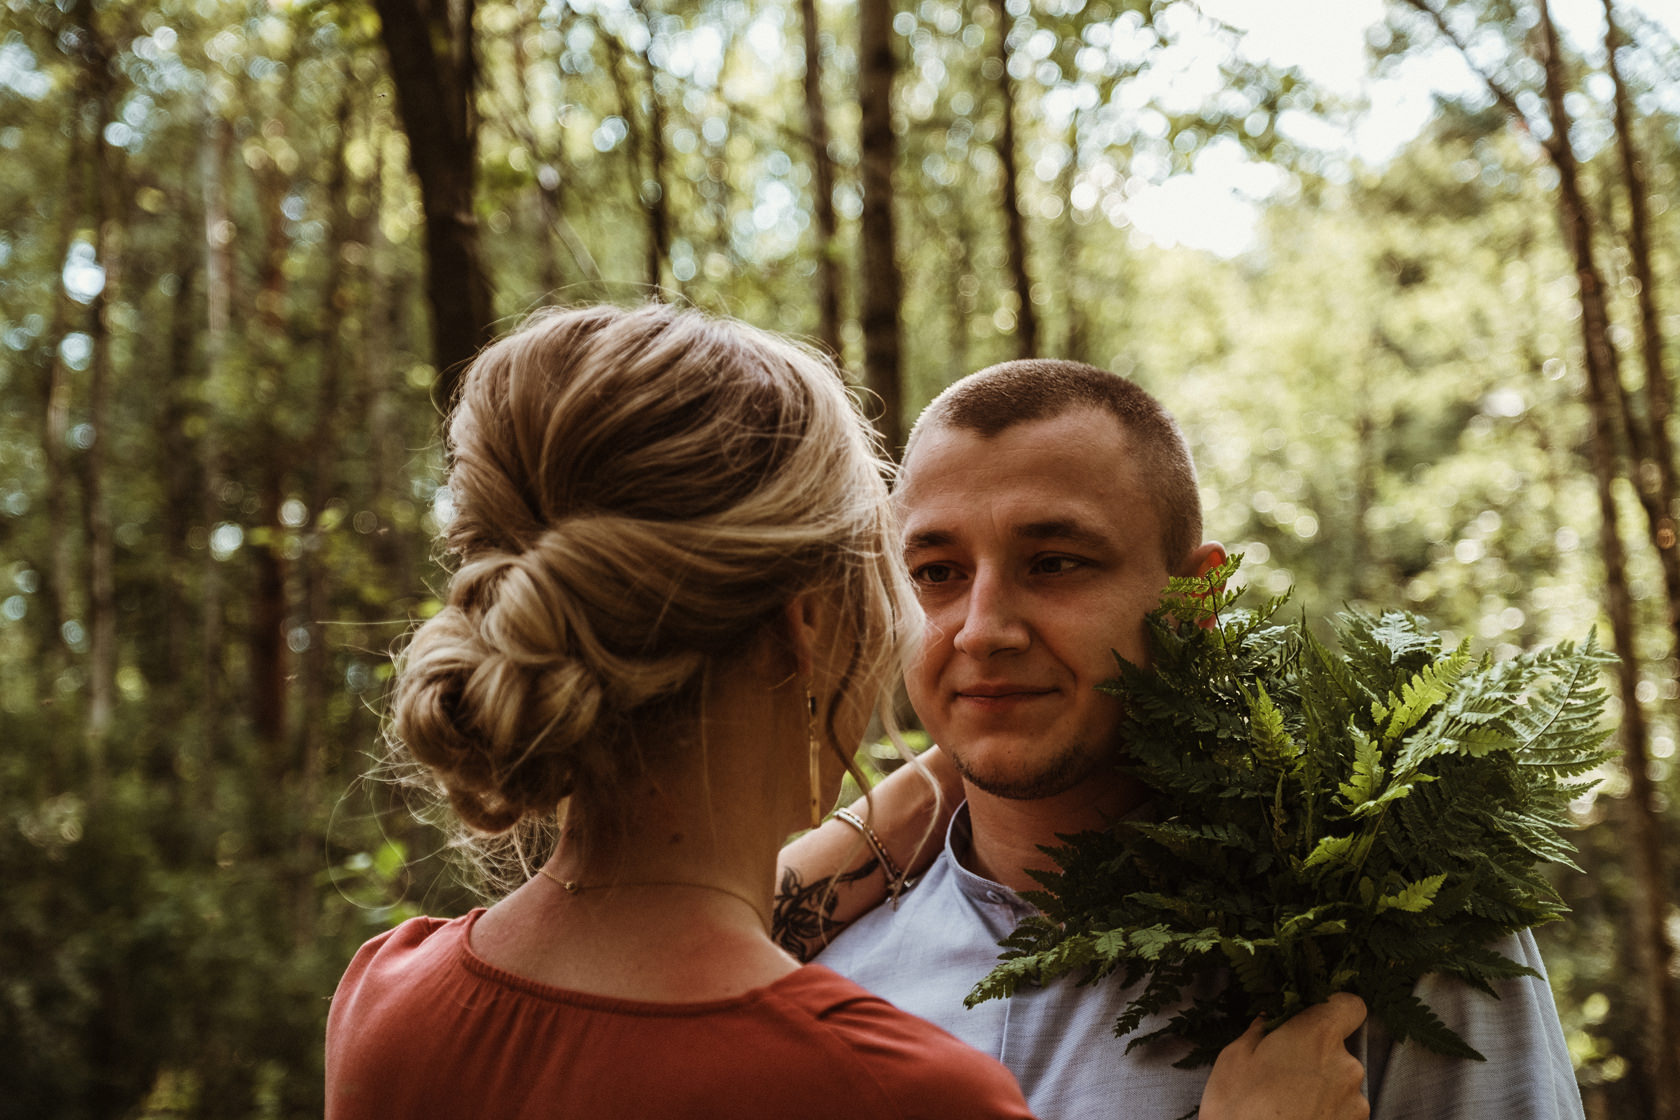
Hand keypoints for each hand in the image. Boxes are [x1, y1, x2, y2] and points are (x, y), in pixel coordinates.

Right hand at [1198, 994, 1368, 1119]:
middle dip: (1314, 1056)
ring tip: (1286, 1105)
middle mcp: (1346, 1065)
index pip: (1349, 1005)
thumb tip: (1269, 1020)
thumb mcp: (1234, 1059)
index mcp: (1316, 1036)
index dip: (1334, 1008)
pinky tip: (1296, 1119)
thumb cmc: (1238, 1110)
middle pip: (1339, 1048)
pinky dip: (1325, 1113)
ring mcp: (1355, 1102)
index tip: (1313, 1018)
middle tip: (1281, 1072)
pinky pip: (1343, 1110)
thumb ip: (1260, 1031)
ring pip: (1340, 1081)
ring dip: (1320, 1088)